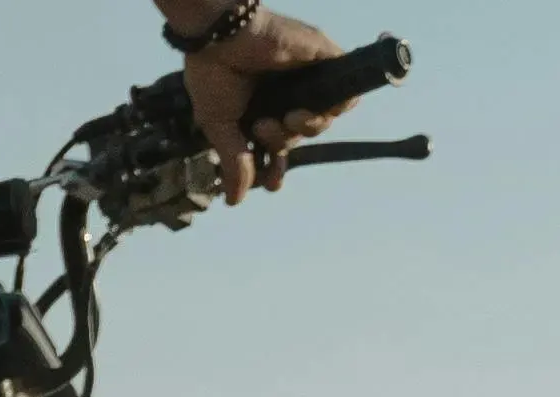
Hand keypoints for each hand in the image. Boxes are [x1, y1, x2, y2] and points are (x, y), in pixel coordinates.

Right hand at [176, 10, 350, 203]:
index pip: (278, 147)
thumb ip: (234, 161)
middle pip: (301, 135)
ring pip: (325, 118)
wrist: (222, 34)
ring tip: (283, 118)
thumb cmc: (213, 73)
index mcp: (261, 110)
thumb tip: (235, 201)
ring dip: (306, 128)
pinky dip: (336, 105)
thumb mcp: (218, 125)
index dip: (278, 167)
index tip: (272, 183)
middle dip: (283, 143)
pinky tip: (311, 108)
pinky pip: (346, 91)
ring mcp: (307, 78)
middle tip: (262, 128)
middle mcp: (286, 96)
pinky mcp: (324, 59)